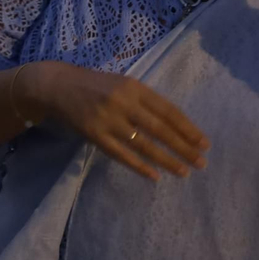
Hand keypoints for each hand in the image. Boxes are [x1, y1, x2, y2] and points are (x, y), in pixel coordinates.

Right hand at [20, 61, 209, 179]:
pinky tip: (154, 176)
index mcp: (133, 87)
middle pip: (160, 129)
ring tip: (184, 172)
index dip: (188, 128)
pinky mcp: (93, 134)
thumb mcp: (120, 83)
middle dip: (183, 147)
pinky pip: (121, 154)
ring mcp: (107, 119)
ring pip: (143, 144)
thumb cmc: (92, 84)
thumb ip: (143, 100)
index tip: (204, 144)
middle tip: (201, 163)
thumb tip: (174, 124)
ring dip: (166, 160)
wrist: (54, 85)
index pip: (168, 111)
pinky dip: (139, 166)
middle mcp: (122, 102)